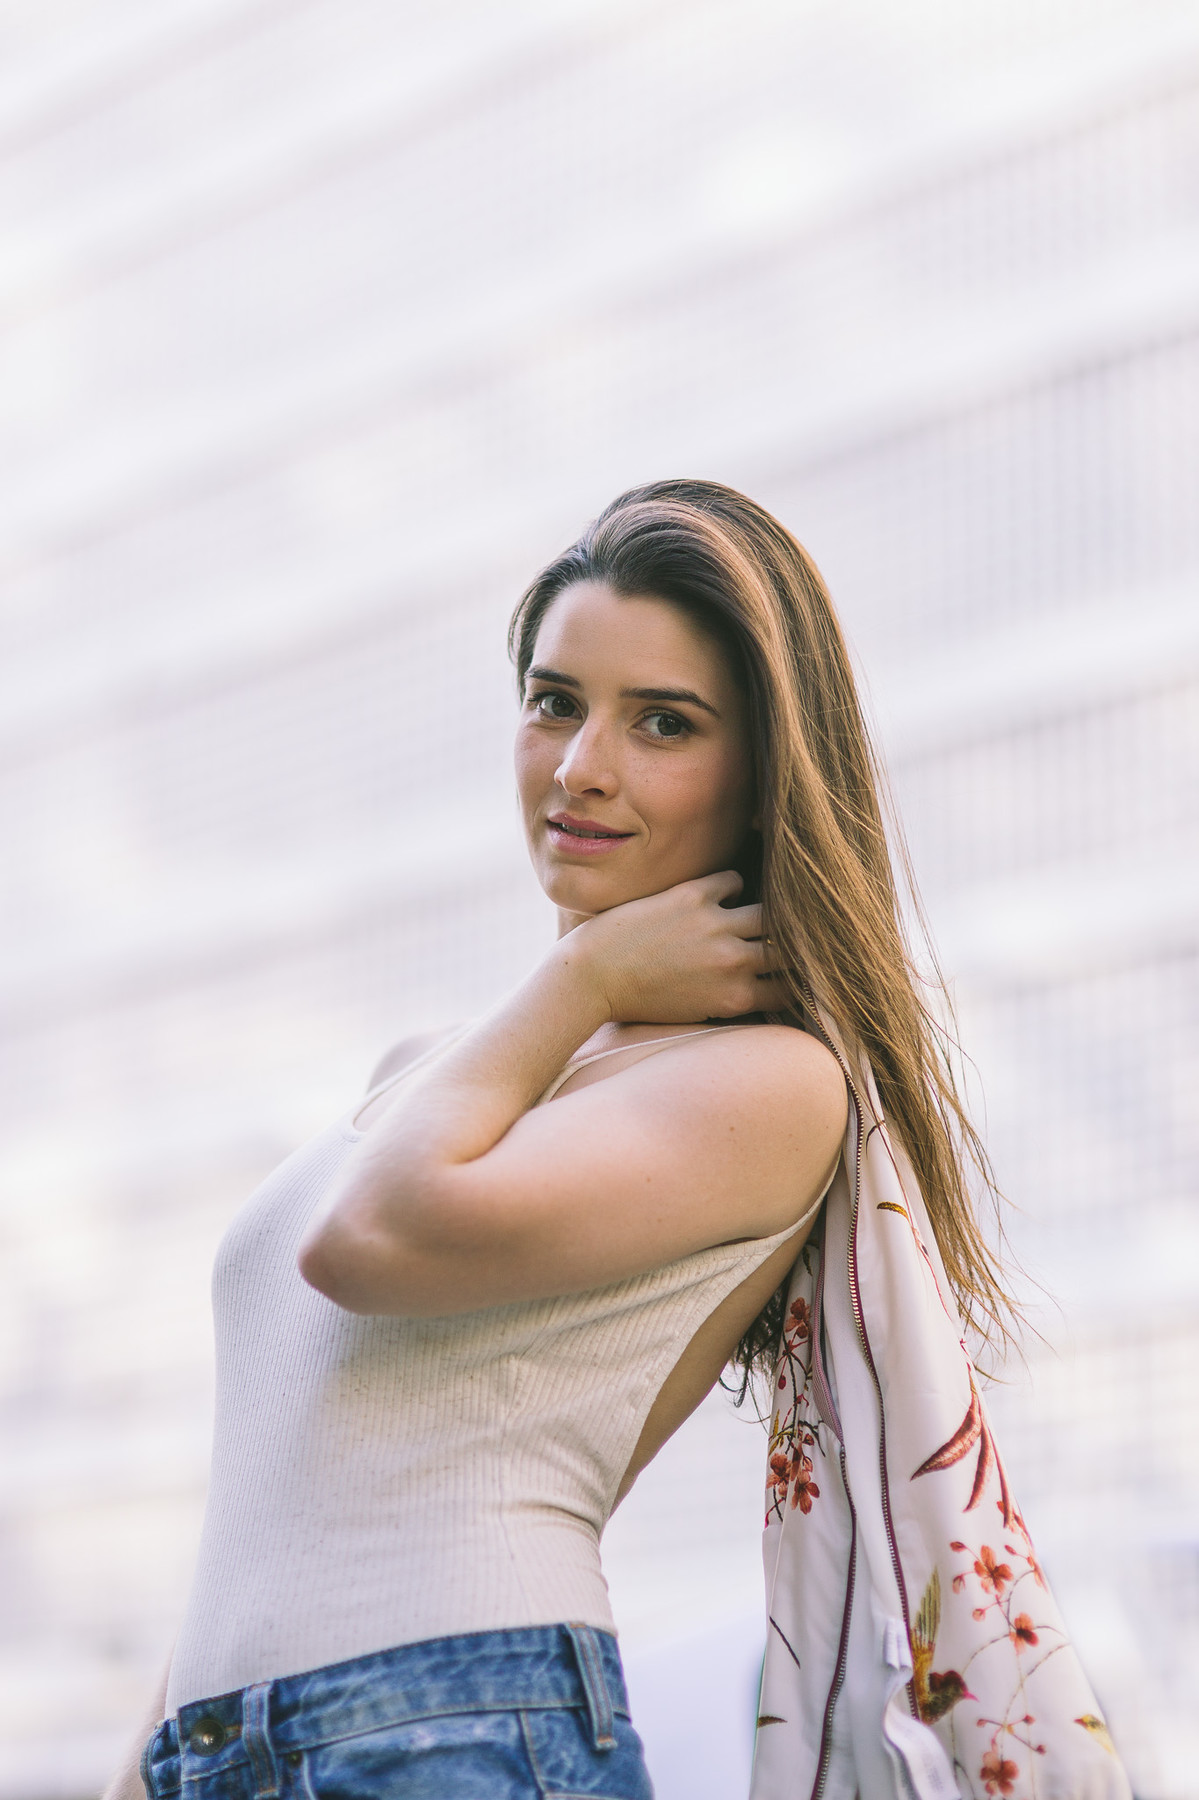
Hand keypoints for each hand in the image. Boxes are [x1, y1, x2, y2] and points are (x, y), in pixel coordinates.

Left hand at [567, 870, 782, 1023]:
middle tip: (785, 935)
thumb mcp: (697, 1012)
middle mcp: (732, 962)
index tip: (792, 970)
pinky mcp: (693, 896)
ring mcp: (715, 926)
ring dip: (764, 912)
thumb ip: (733, 997)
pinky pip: (733, 880)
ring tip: (758, 909)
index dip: (795, 979)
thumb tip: (763, 982)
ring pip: (770, 912)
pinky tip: (721, 894)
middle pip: (788, 949)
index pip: (790, 988)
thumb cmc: (641, 1002)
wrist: (593, 978)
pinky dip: (731, 886)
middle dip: (790, 945)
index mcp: (735, 997)